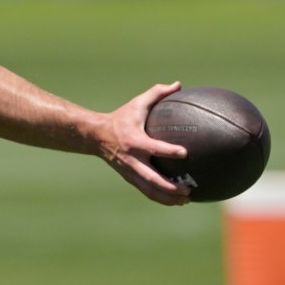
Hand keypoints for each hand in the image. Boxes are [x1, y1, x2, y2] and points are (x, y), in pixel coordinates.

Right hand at [98, 82, 190, 205]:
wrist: (95, 135)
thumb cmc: (121, 117)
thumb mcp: (137, 103)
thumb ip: (157, 93)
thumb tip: (178, 84)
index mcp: (134, 141)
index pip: (152, 148)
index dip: (168, 151)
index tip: (185, 153)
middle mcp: (131, 159)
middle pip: (151, 178)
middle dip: (170, 187)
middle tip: (189, 189)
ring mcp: (129, 171)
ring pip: (149, 189)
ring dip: (167, 197)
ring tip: (186, 200)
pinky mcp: (129, 177)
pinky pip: (146, 191)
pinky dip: (160, 198)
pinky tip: (175, 201)